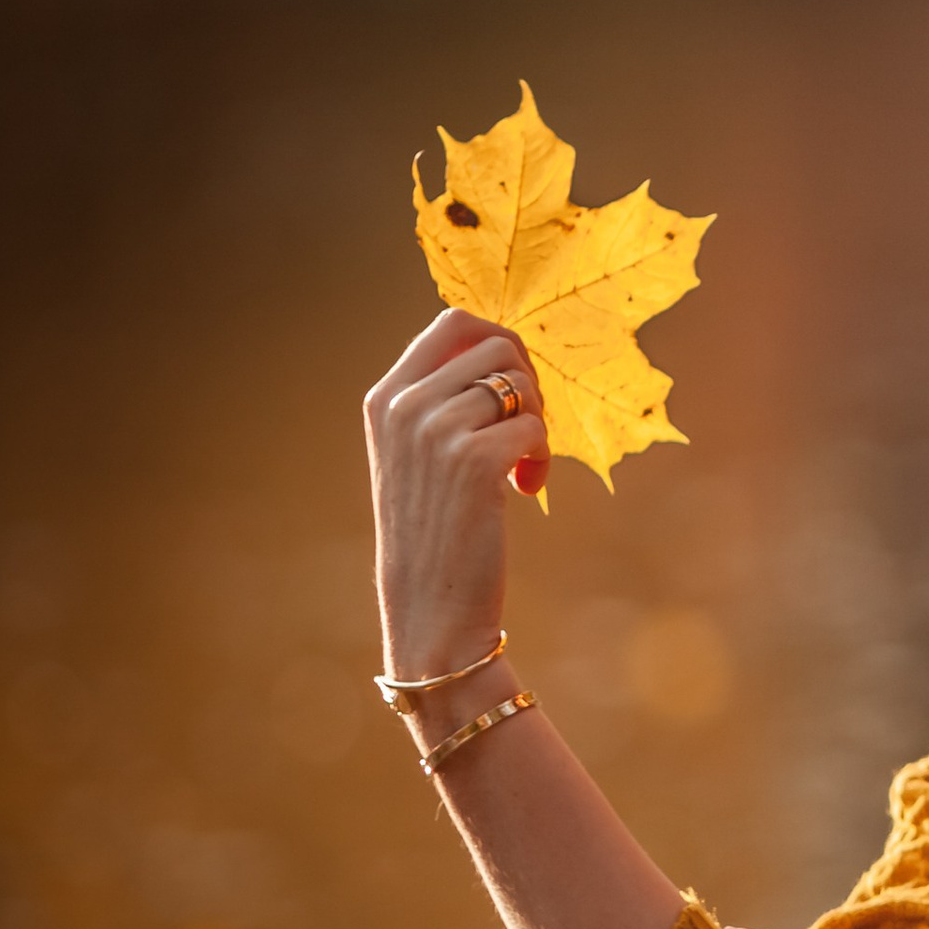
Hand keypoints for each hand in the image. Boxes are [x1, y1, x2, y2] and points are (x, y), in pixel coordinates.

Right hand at [365, 308, 549, 681]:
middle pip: (496, 342)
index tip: (512, 391)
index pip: (452, 322)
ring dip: (538, 421)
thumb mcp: (416, 455)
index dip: (499, 344)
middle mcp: (404, 405)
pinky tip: (527, 490)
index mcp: (385, 397)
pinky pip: (536, 427)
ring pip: (520, 382)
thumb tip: (500, 348)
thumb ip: (439, 400)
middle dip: (527, 380)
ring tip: (524, 465)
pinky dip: (542, 457)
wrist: (428, 606)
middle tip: (526, 428)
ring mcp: (435, 430)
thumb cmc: (434, 530)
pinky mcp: (473, 461)